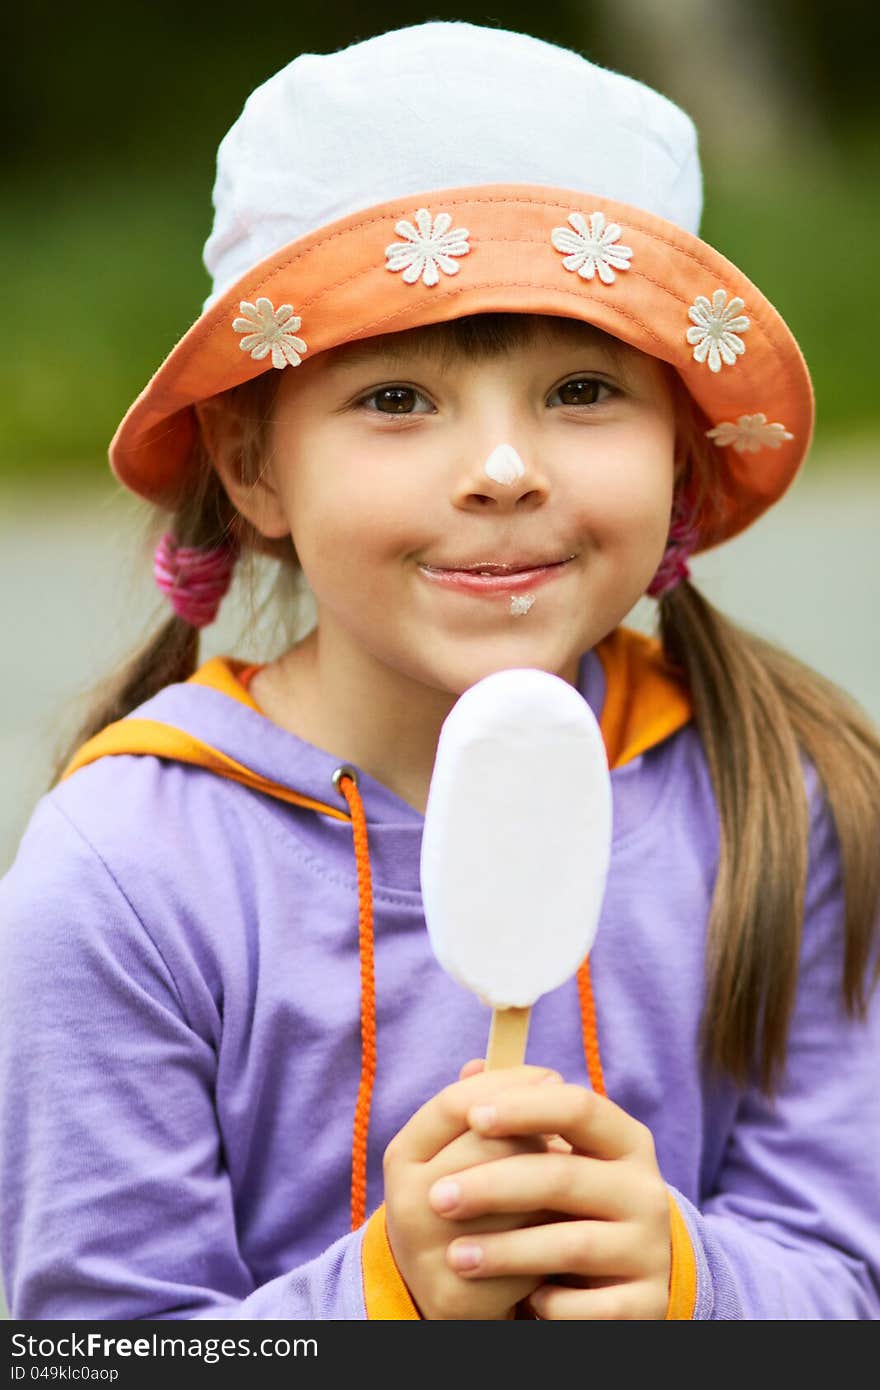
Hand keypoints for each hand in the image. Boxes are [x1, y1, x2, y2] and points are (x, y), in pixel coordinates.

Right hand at [383, 1065, 561, 1319]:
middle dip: (539, 1133)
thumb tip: (481, 1060)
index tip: (554, 1077)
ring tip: (573, 1178)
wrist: (437, 1288)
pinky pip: (527, 1251)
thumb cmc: (461, 1199)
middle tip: (568, 1133)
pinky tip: (566, 1227)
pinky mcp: (460, 1294)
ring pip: (517, 1198)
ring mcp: (430, 1250)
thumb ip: (472, 1106)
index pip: (457, 1101)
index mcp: (404, 1155)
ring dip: (554, 1185)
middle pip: (492, 1144)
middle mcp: (408, 1200)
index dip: (510, 1084)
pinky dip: (553, 1237)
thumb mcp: (453, 1151)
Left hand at [427, 1080, 671, 1319]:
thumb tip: (471, 1067)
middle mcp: (647, 1190)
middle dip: (492, 1186)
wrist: (625, 1277)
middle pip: (564, 1176)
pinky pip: (591, 1307)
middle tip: (436, 1198)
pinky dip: (552, 1304)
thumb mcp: (557, 1156)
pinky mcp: (646, 1303)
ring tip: (455, 1256)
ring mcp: (650, 1249)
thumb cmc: (573, 1202)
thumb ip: (518, 1116)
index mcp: (626, 1141)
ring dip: (506, 1250)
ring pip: (572, 1244)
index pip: (580, 1107)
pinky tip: (524, 1301)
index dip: (525, 1108)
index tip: (472, 1116)